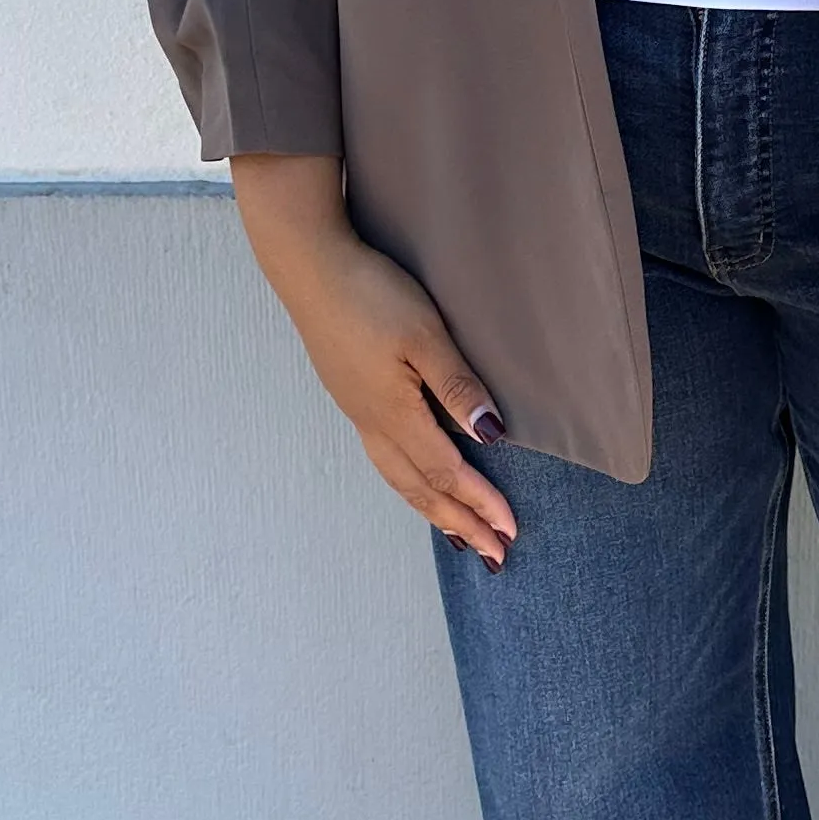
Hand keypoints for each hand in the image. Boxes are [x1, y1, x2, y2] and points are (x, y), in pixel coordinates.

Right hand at [229, 154, 516, 566]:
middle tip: (493, 556)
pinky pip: (384, 457)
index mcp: (394, 414)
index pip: (446, 472)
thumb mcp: (424, 335)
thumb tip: (492, 437)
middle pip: (420, 488)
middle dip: (459, 522)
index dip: (480, 503)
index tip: (510, 532)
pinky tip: (415, 476)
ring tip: (458, 531)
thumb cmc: (369, 293)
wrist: (308, 264)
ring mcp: (357, 410)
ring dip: (432, 508)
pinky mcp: (350, 393)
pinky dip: (408, 482)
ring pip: (398, 477)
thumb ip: (458, 387)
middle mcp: (372, 422)